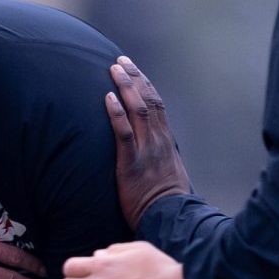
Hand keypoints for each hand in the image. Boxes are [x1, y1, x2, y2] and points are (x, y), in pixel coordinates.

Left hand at [104, 57, 192, 230]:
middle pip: (147, 100)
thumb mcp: (167, 170)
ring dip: (125, 87)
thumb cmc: (166, 199)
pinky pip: (124, 134)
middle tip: (119, 61)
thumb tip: (149, 145)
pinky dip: (116, 114)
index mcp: (165, 140)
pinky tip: (108, 98)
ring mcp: (146, 150)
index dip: (144, 84)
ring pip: (138, 110)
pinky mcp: (131, 164)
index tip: (133, 68)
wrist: (170, 217)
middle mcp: (158, 140)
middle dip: (134, 78)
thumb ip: (157, 154)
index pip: (156, 104)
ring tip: (113, 69)